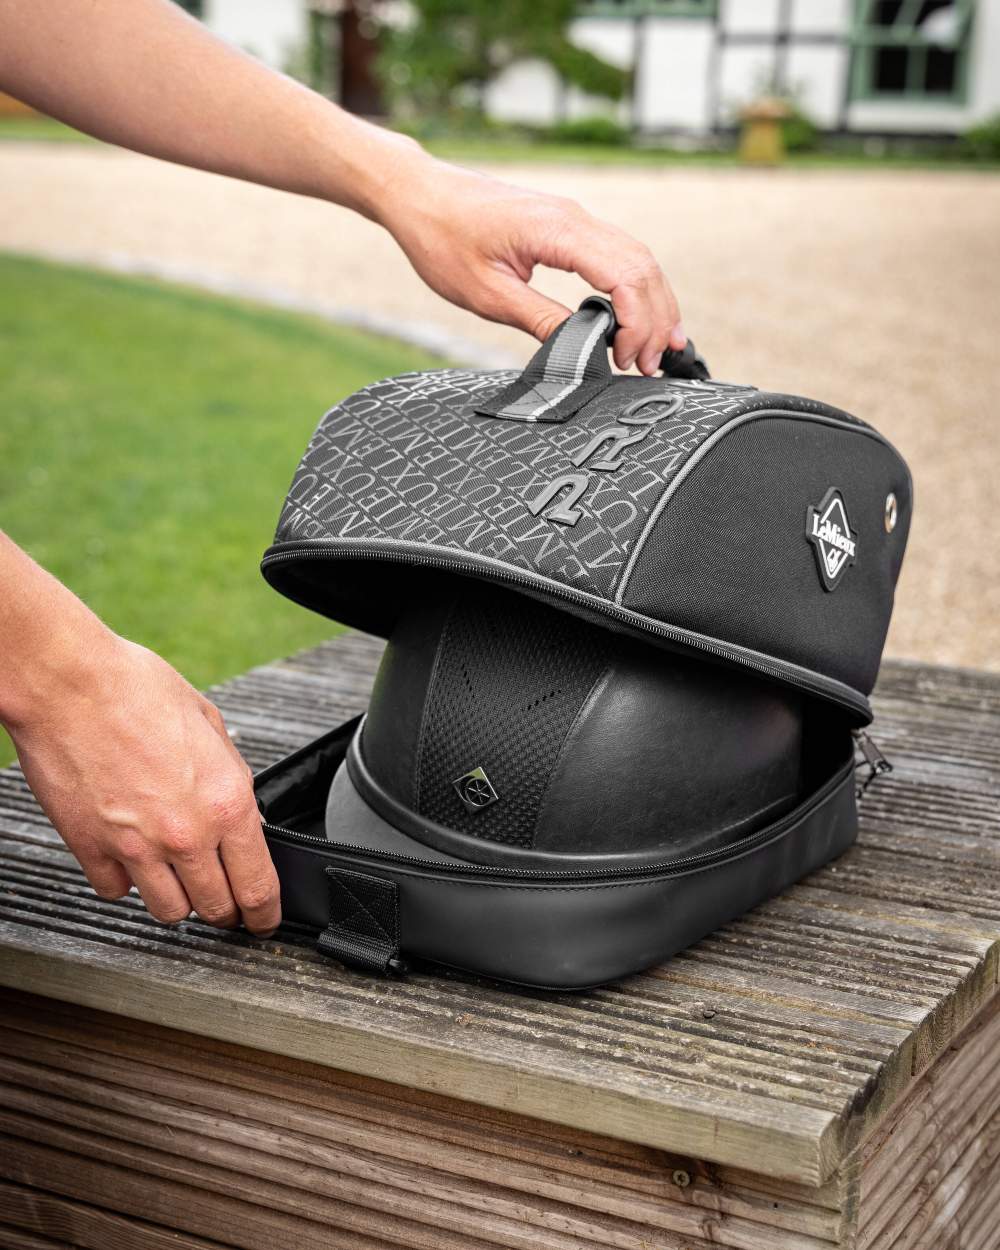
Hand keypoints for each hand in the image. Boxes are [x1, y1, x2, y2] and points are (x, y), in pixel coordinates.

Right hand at [10, 632, 279, 934]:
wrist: (70, 684)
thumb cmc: (137, 689)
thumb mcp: (210, 725)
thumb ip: (230, 776)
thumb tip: (241, 809)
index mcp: (227, 802)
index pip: (257, 886)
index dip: (265, 913)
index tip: (264, 921)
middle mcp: (186, 834)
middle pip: (216, 907)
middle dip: (226, 910)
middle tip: (225, 902)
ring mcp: (136, 847)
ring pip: (169, 911)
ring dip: (178, 899)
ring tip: (177, 876)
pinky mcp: (91, 850)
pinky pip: (116, 891)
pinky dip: (126, 882)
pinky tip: (130, 858)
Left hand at [378, 154, 683, 376]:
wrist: (419, 194)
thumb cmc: (442, 237)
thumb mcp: (487, 295)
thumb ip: (540, 320)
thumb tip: (579, 348)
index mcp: (557, 231)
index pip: (625, 276)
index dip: (639, 323)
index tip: (630, 360)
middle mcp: (575, 218)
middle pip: (643, 268)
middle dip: (656, 321)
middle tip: (651, 367)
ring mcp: (574, 219)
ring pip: (637, 260)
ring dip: (653, 306)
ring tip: (655, 349)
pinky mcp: (567, 227)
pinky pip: (619, 256)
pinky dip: (635, 289)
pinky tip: (638, 317)